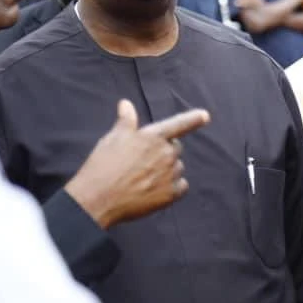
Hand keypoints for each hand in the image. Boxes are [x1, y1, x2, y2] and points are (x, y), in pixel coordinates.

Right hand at [64, 100, 210, 229]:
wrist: (97, 199)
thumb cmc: (103, 166)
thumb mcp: (113, 138)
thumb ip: (126, 120)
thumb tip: (126, 103)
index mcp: (153, 137)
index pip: (179, 124)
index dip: (193, 119)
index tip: (206, 115)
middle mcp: (166, 153)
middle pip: (176, 148)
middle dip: (164, 152)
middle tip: (144, 162)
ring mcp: (170, 174)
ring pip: (178, 168)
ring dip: (167, 171)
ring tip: (143, 178)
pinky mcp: (171, 193)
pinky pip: (181, 186)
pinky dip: (173, 187)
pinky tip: (155, 190)